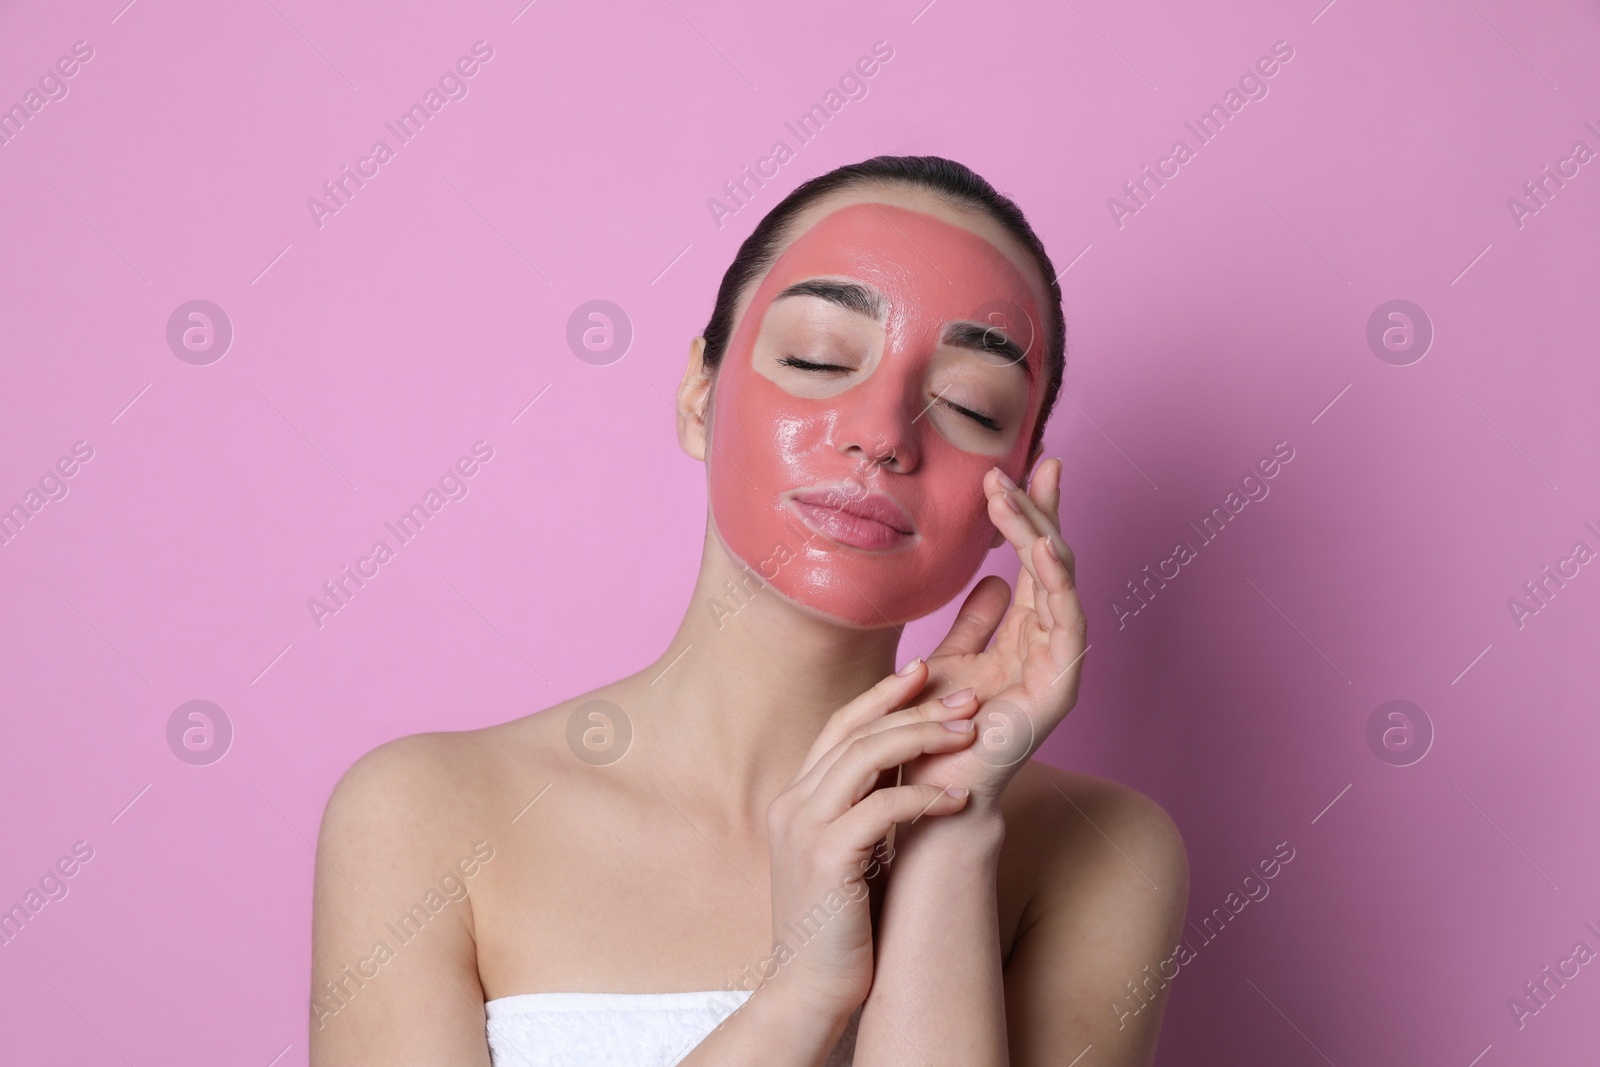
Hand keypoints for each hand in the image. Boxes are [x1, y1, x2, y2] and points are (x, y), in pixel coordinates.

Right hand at [762, 668, 981, 1017]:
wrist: (808, 991)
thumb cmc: (839, 926)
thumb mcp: (845, 854)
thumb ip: (860, 811)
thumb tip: (908, 775)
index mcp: (796, 798)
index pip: (839, 726)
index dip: (881, 694)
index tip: (924, 671)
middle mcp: (793, 804)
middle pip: (854, 730)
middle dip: (913, 707)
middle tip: (967, 697)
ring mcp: (804, 829)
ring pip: (864, 756)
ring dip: (922, 738)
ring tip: (970, 734)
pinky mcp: (825, 857)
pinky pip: (880, 808)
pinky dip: (924, 797)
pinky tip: (960, 799)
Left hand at [901, 457, 1087, 811]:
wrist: (925, 791)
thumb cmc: (932, 733)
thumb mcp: (948, 660)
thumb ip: (973, 621)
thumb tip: (990, 578)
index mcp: (1024, 634)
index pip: (1033, 559)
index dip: (1034, 512)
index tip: (1028, 463)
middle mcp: (1048, 644)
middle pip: (1054, 560)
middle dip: (1041, 510)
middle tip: (1021, 465)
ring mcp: (1058, 665)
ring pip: (1061, 583)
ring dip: (1040, 534)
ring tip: (1017, 495)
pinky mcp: (1060, 689)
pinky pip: (1067, 626)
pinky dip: (1057, 584)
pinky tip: (1041, 549)